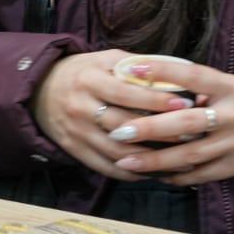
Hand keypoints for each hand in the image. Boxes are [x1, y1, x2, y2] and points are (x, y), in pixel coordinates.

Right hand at [29, 51, 198, 181]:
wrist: (40, 91)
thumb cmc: (83, 72)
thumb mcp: (104, 60)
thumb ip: (135, 67)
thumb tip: (175, 73)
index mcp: (89, 80)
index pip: (126, 92)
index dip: (157, 99)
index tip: (186, 103)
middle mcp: (80, 107)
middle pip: (124, 126)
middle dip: (161, 133)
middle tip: (192, 135)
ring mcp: (77, 132)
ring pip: (118, 152)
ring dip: (152, 160)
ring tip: (182, 160)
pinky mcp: (75, 151)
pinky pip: (106, 167)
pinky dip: (133, 173)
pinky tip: (155, 172)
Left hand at [101, 59, 233, 185]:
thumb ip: (202, 87)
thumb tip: (157, 82)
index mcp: (231, 86)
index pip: (192, 74)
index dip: (161, 71)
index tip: (131, 68)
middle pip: (185, 121)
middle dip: (148, 128)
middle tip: (117, 131)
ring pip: (190, 154)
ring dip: (155, 161)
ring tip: (125, 161)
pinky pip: (203, 174)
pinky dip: (177, 176)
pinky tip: (155, 176)